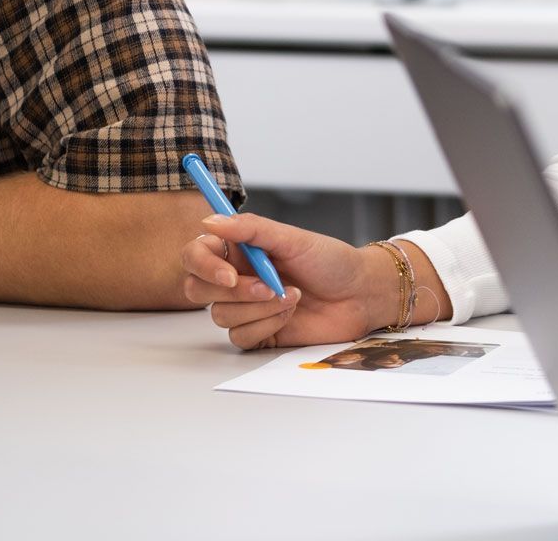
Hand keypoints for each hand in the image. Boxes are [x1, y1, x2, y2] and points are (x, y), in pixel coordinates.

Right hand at [180, 213, 396, 349]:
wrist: (360, 294)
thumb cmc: (330, 261)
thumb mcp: (292, 238)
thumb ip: (251, 229)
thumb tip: (211, 221)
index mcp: (239, 250)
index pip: (197, 254)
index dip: (204, 265)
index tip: (229, 273)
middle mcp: (236, 278)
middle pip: (198, 289)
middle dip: (233, 292)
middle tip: (268, 286)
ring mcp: (245, 307)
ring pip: (221, 316)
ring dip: (259, 308)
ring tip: (291, 295)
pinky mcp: (258, 332)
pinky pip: (241, 336)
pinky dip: (266, 324)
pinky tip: (290, 313)